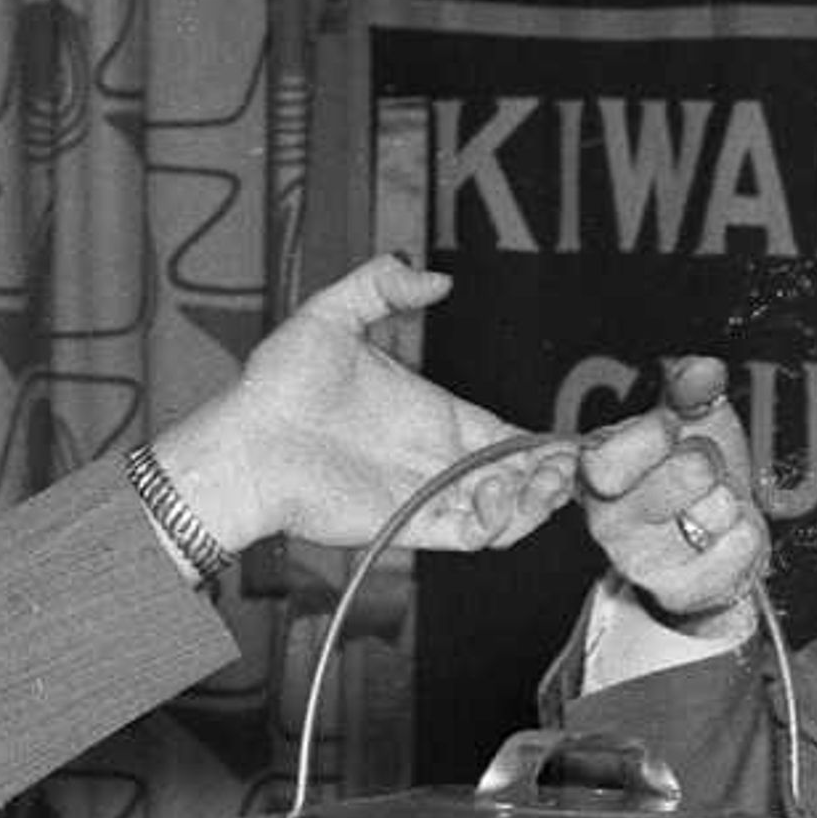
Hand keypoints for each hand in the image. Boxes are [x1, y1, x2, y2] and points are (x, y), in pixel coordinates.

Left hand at [149, 255, 572, 556]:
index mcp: (435, 415)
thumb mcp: (331, 313)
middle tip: (568, 470)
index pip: (506, 436)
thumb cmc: (279, 383)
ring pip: (500, 513)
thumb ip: (383, 286)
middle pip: (515, 480)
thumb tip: (437, 280)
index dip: (541, 444)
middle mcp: (436, 460)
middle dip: (550, 478)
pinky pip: (465, 537)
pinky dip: (493, 526)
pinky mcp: (406, 524)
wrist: (244, 440)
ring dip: (530, 504)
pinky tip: (495, 500)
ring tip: (540, 486)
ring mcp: (423, 496)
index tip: (572, 444)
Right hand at [572, 353, 765, 631]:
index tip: (671, 428)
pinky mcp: (681, 593)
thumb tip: (702, 370)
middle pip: (685, 475)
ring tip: (709, 506)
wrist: (711, 541)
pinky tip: (725, 535)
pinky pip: (740, 547)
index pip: (608, 459)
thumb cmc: (690, 477)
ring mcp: (644, 564)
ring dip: (726, 502)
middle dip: (706, 462)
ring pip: (715, 513)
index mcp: (598, 475)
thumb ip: (690, 389)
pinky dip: (745, 535)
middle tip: (700, 469)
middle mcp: (611, 524)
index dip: (654, 435)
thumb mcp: (688, 421)